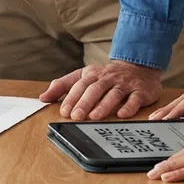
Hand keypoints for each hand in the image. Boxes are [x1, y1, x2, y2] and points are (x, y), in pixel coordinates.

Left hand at [44, 59, 165, 120]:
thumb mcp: (83, 76)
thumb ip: (63, 85)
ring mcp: (125, 84)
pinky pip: (135, 98)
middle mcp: (108, 78)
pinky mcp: (140, 91)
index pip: (80, 85)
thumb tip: (43, 98)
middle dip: (84, 103)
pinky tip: (122, 114)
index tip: (63, 111)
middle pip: (95, 89)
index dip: (71, 98)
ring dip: (104, 105)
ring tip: (94, 117)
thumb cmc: (107, 76)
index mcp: (92, 74)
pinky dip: (129, 106)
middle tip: (76, 117)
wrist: (139, 66)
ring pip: (114, 94)